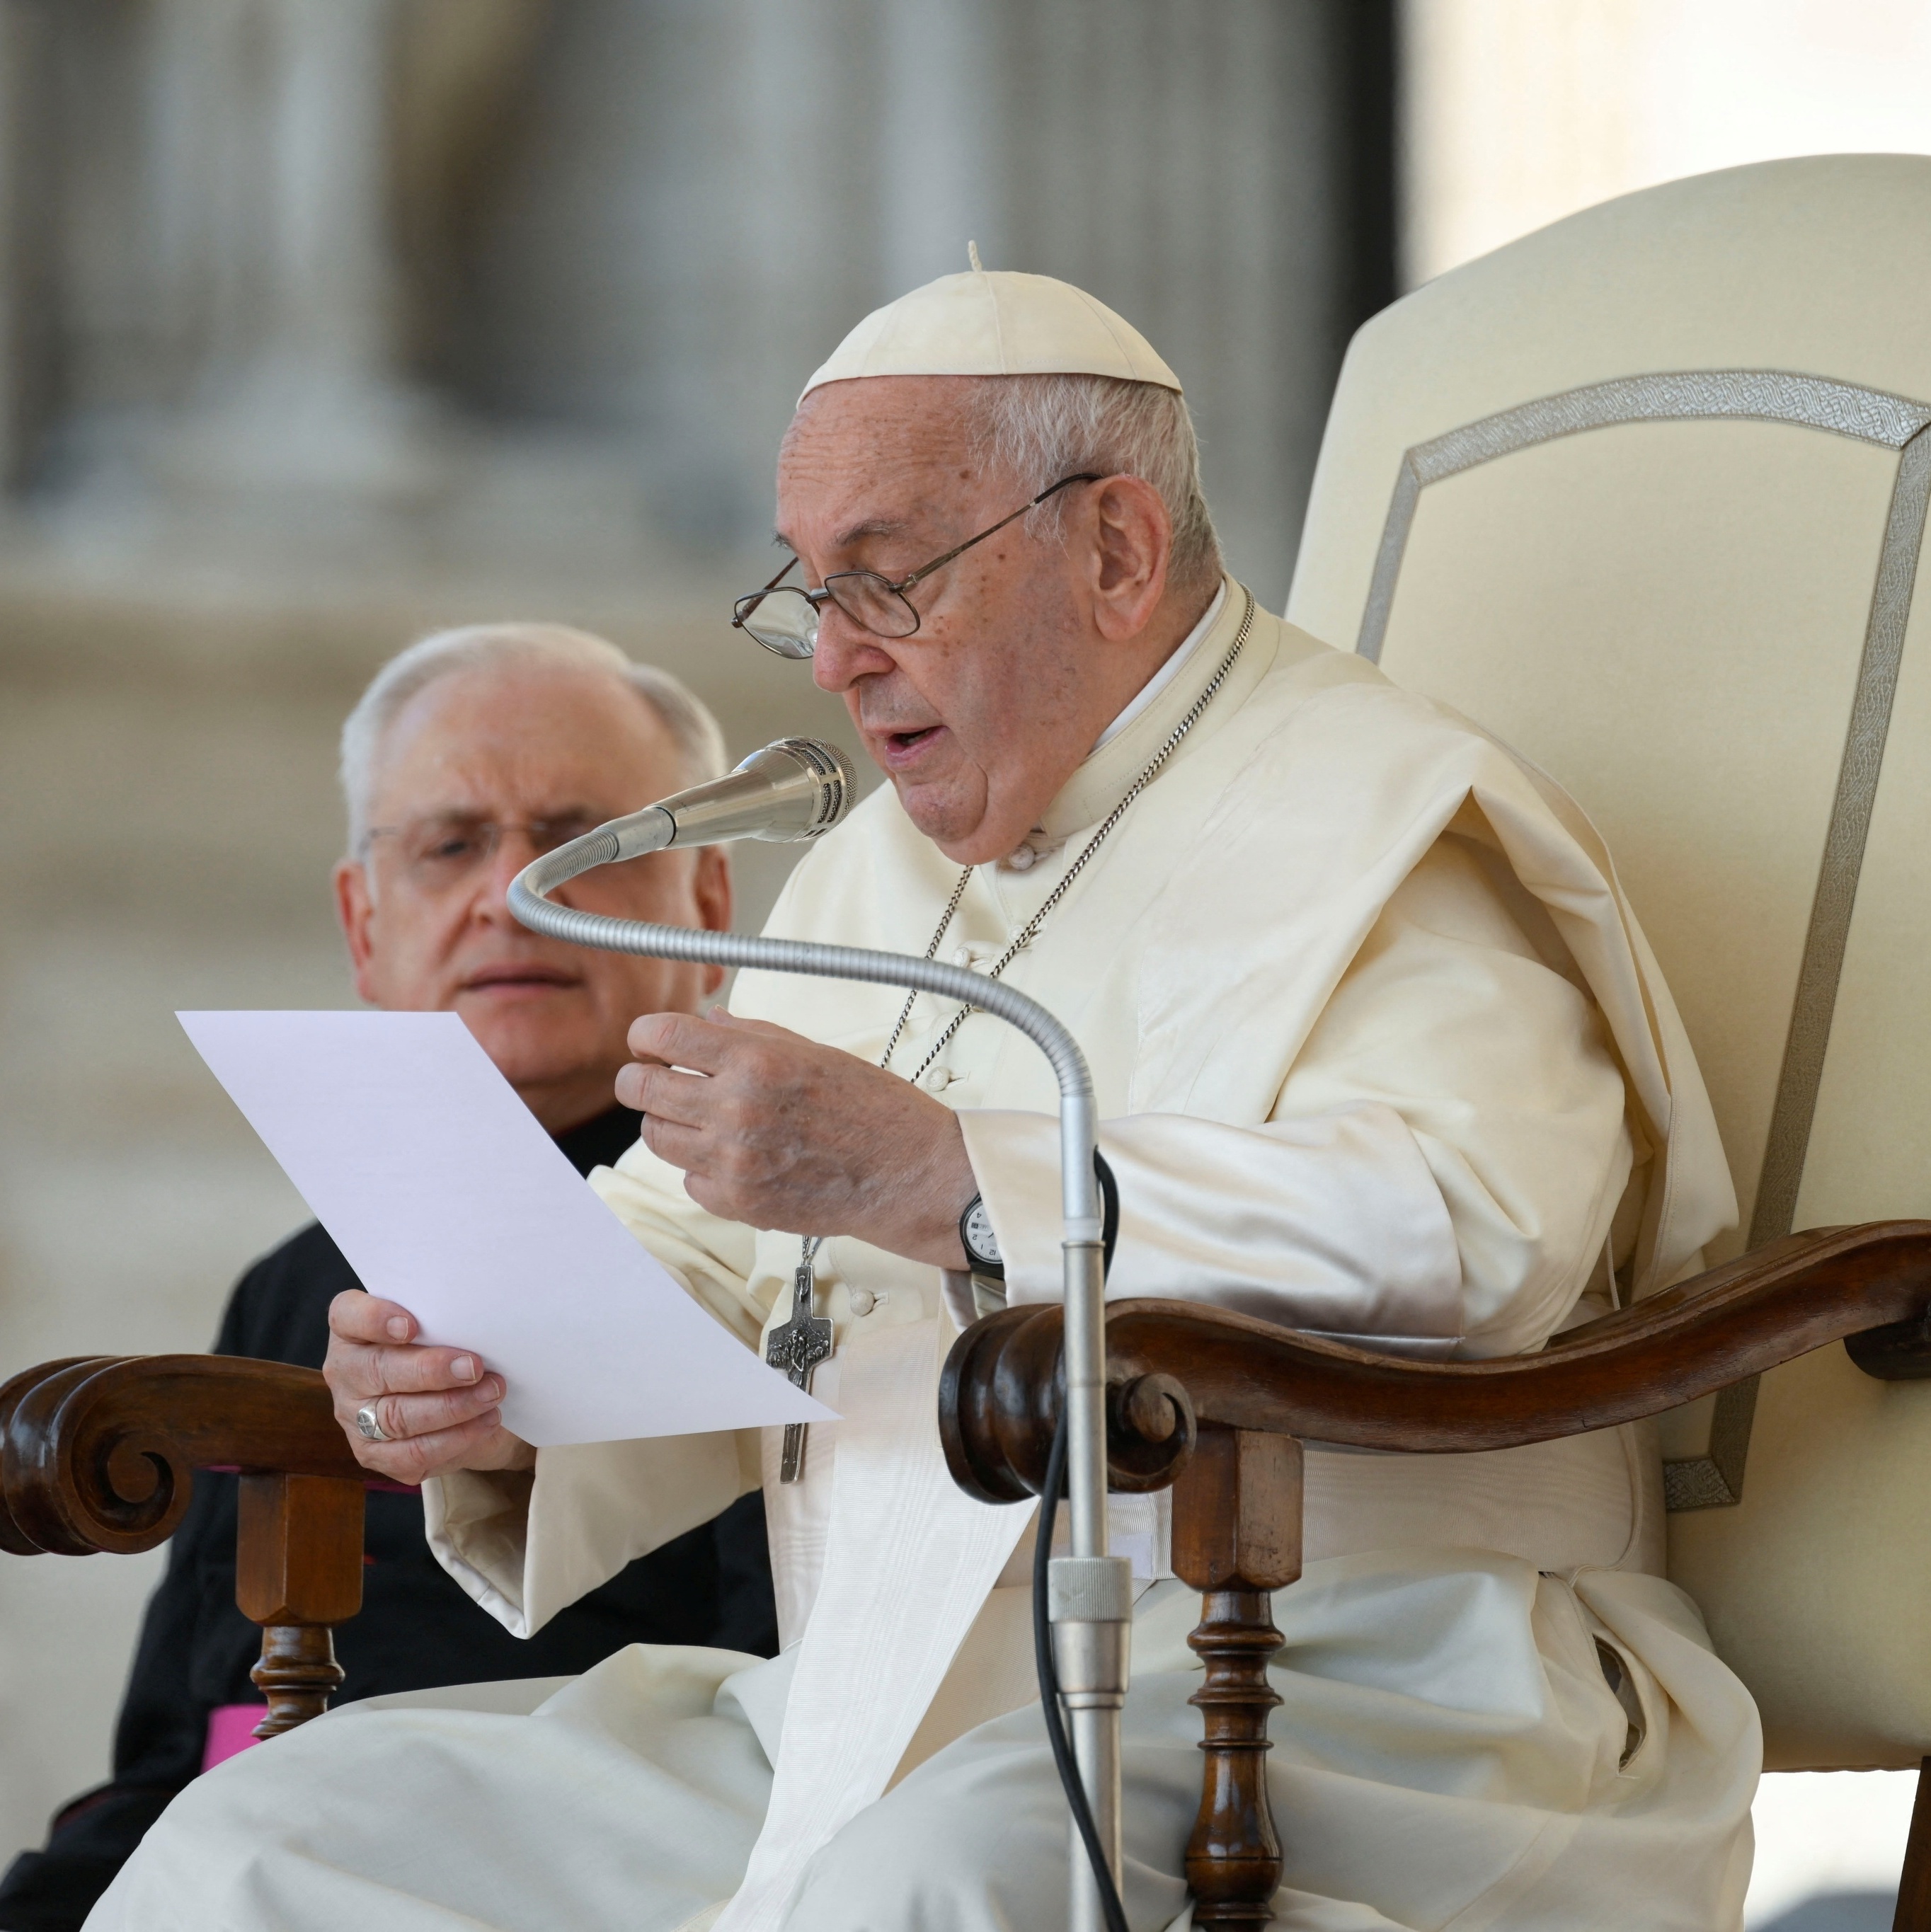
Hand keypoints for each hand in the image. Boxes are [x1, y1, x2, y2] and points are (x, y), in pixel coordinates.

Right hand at [324, 1289, 534, 1483]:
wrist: (458, 1398)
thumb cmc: (445, 1347)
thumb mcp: (441, 1327)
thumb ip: (444, 1322)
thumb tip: (477, 1321)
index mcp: (352, 1329)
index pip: (347, 1316)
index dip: (375, 1319)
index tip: (412, 1326)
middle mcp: (346, 1372)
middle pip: (377, 1370)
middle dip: (430, 1370)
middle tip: (473, 1367)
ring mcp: (354, 1417)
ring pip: (396, 1416)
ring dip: (451, 1407)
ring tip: (491, 1394)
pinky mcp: (373, 1453)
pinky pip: (411, 1453)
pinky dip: (454, 1439)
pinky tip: (484, 1422)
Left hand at [616, 1010, 975, 1266]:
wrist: (907, 1173)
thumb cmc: (873, 1109)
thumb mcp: (813, 1051)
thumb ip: (752, 1035)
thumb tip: (707, 1021)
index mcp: (756, 1061)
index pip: (664, 1036)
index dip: (645, 1035)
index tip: (646, 1040)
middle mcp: (737, 1109)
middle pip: (642, 1089)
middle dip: (638, 1079)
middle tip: (650, 1077)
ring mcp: (734, 1160)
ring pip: (656, 1136)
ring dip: (668, 1122)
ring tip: (697, 1118)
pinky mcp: (739, 1203)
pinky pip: (689, 1179)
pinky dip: (701, 1168)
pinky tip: (733, 1157)